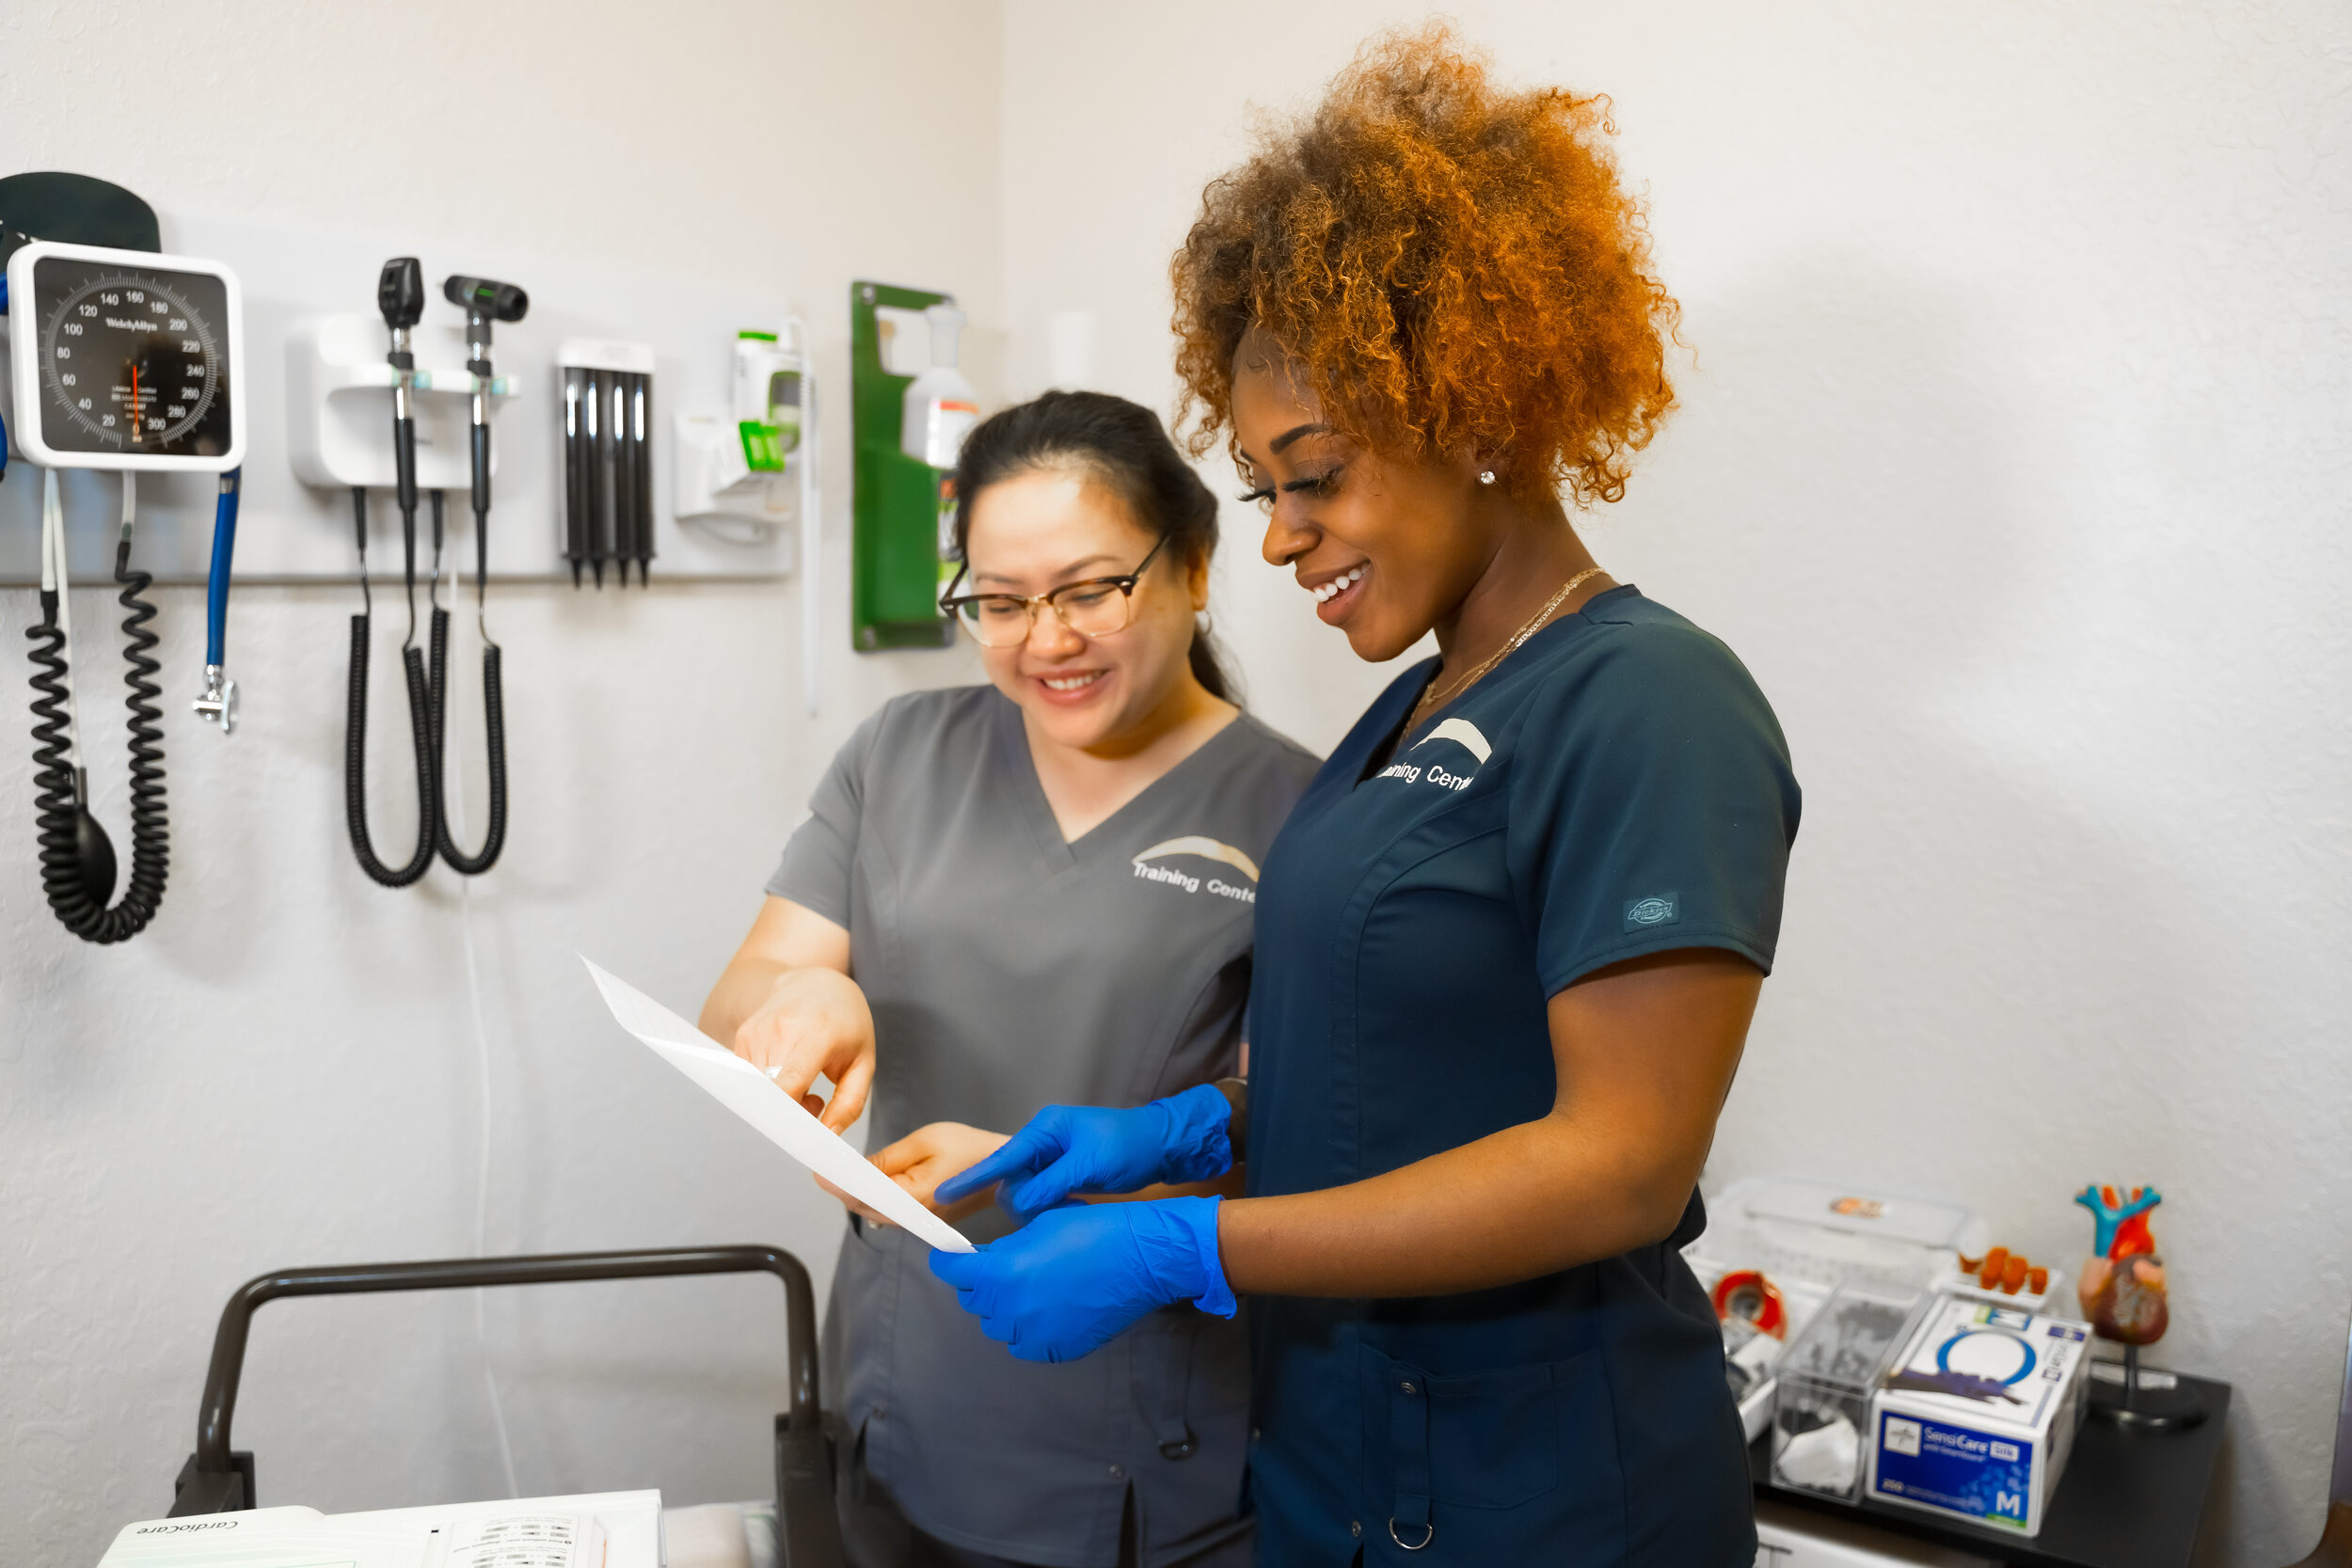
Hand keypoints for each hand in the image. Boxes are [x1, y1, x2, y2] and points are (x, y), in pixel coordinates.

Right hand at [728, 966, 874, 1132]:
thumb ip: (850, 1103)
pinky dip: (766, 1087)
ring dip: (778, 1100)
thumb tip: (828, 1136)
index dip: (789, 1114)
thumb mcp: (864, 1061)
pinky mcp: (742, 1037)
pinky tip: (786, 1073)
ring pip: (757, 1090)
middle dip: (789, 1113)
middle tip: (814, 1104)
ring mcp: (757, 1032)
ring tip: (804, 1084)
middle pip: (770, 1094)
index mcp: (817, 1034)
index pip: (789, 1082)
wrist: (815, 983)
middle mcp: (780, 1030)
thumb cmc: (846, 1024)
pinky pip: (749, 1078)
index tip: (801, 1132)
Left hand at [816, 1122, 1009, 1227]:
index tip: (820, 1171)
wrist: (1005, 1170)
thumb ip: (887, 1158)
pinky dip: (874, 1196)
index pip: (866, 1196)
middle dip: (843, 1187)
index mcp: (916, 1198)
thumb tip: (855, 1169)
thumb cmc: (971, 1150)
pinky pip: (889, 1211)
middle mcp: (915, 1218)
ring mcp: (918, 1222)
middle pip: (865, 1207)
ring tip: (840, 1168)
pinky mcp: (921, 1220)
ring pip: (875, 1211)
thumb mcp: (926, 1141)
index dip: (839, 1184)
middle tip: (824, 1163)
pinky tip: (866, 1179)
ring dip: (857, 1192)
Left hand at [928, 1196, 1233, 1362]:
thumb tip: (986, 1260)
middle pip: (974, 1301)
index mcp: (1002, 1274)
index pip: (952, 1272)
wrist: (1142, 1258)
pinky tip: (1048, 1308)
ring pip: (998, 1324)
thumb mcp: (1039, 1223)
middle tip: (1002, 1266)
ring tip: (1031, 1287)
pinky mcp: (1056, 1350)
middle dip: (980, 1282)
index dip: (949, 1260)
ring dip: (1004, 1306)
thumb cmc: (1094, 1229)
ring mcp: (1034, 1335)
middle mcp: (1011, 1310)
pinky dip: (1028, 1328)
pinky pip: (1025, 1343)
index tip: (950, 1256)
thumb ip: (1004, 1247)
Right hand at [933, 1084, 1233, 1222]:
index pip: (1001, 1158)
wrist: (1161, 1146)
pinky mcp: (1060, 1177)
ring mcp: (1051, 1160)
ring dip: (1042, 1207)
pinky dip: (1053, 1207)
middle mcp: (1042, 1143)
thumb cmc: (1129, 1146)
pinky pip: (1041, 1198)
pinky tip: (1075, 1205)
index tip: (943, 1195)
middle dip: (1026, 1200)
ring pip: (1026, 1194)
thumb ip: (1050, 1183)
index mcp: (1044, 1129)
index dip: (972, 1178)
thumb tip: (1017, 1204)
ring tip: (1074, 1204)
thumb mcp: (1090, 1163)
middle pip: (1011, 1181)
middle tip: (1060, 1204)